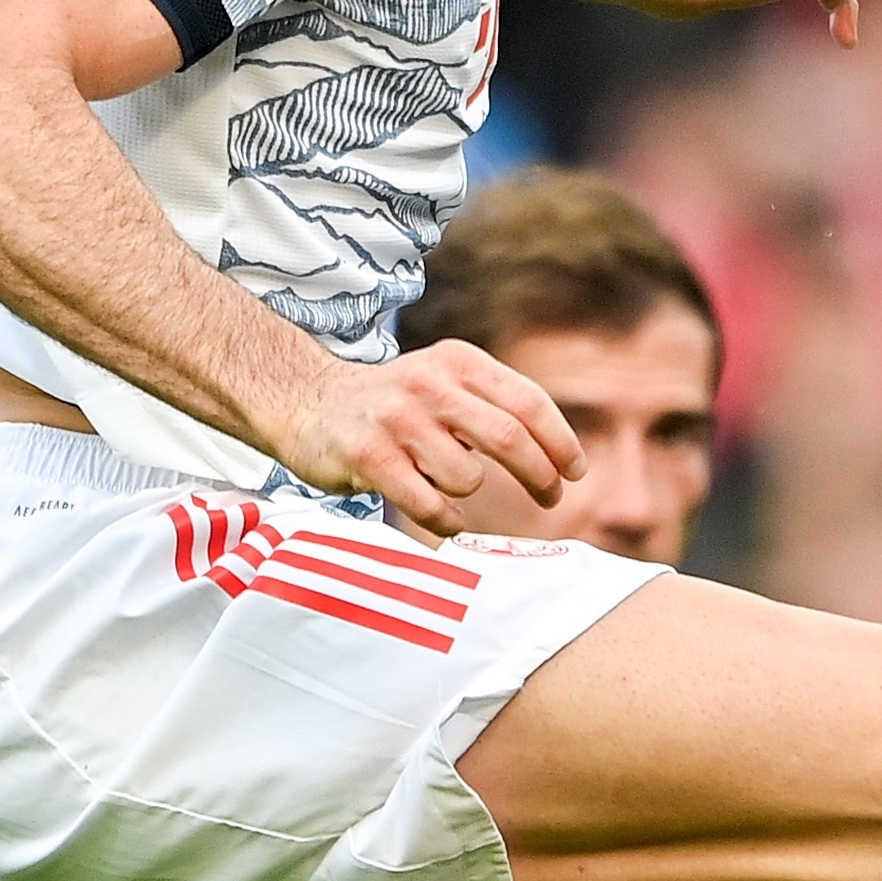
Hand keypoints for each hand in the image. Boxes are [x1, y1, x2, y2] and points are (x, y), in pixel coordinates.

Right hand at [286, 339, 581, 531]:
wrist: (306, 401)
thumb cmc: (394, 403)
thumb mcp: (444, 381)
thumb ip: (494, 404)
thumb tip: (559, 455)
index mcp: (457, 360)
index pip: (528, 402)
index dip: (560, 442)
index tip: (575, 472)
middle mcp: (428, 383)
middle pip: (510, 437)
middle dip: (540, 475)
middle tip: (551, 498)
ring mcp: (396, 419)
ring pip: (468, 476)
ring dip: (470, 493)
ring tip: (449, 485)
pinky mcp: (367, 456)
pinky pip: (430, 504)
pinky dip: (447, 520)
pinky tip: (444, 515)